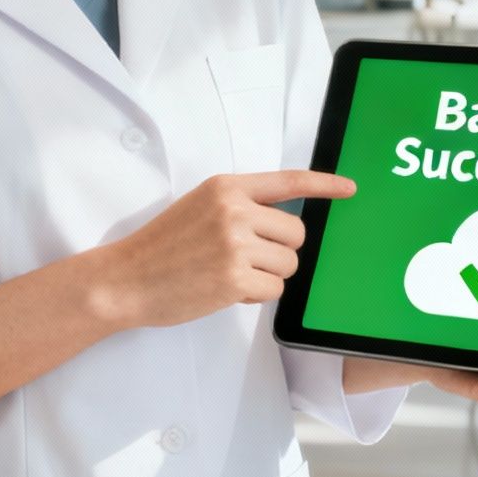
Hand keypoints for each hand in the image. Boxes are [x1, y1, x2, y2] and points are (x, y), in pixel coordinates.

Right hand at [97, 170, 354, 329]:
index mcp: (227, 186)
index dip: (324, 185)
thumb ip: (240, 205)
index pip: (288, 181)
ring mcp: (235, 244)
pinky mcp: (234, 279)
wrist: (126, 278)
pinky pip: (273, 290)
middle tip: (247, 257)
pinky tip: (226, 289)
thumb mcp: (200, 206)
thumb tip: (286, 220)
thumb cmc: (163, 246)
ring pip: (288, 264)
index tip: (350, 188)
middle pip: (296, 232)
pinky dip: (256, 295)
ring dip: (268, 275)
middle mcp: (234, 210)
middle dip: (280, 250)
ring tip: (230, 272)